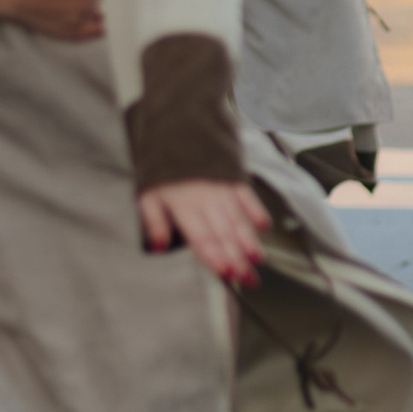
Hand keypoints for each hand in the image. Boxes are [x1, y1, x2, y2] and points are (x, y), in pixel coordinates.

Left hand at [139, 179, 268, 287]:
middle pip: (224, 234)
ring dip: (249, 241)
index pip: (202, 237)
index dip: (215, 257)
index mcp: (184, 205)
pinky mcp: (233, 178)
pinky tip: (264, 226)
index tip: (226, 273)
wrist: (176, 133)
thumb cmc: (163, 170)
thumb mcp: (148, 195)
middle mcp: (206, 199)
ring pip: (238, 219)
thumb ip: (154, 222)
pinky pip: (247, 196)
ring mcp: (222, 188)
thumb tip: (158, 247)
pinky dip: (257, 210)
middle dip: (238, 258)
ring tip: (257, 259)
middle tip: (248, 279)